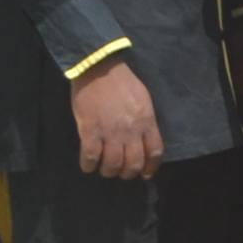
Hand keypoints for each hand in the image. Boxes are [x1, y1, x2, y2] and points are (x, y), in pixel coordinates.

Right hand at [72, 61, 165, 181]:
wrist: (99, 69)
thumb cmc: (122, 83)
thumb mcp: (143, 101)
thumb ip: (145, 121)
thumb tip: (145, 139)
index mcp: (147, 122)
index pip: (155, 152)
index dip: (151, 167)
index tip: (146, 174)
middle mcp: (131, 131)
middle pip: (134, 163)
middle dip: (128, 173)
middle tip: (121, 172)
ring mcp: (110, 132)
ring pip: (113, 164)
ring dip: (108, 171)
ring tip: (104, 168)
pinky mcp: (90, 130)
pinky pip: (90, 157)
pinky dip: (89, 166)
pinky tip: (88, 165)